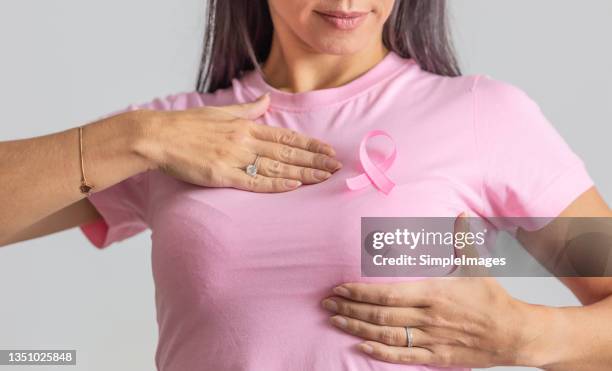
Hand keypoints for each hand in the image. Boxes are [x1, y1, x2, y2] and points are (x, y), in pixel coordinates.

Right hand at [135, 93, 341, 191]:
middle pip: (287, 152)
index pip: (285, 136)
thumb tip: (267, 100)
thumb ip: (248, 109)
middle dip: (314, 160)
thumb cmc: (188, 125)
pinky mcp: (222, 175)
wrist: (158, 136)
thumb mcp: (221, 111)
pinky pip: (253, 181)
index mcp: (246, 126)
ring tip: (323, 177)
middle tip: (336, 167)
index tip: (328, 150)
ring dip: (302, 173)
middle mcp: (244, 141)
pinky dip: (275, 184)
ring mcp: (234, 158)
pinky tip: (293, 186)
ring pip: (276, 167)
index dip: (309, 144)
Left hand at [321, 214, 534, 367]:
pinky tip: (361, 346)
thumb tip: (460, 212)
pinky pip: (404, 356)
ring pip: (387, 336)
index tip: (340, 288)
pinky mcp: (437, 356)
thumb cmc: (492, 299)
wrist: (515, 333)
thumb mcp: (477, 266)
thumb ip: (463, 239)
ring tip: (335, 321)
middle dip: (350, 309)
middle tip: (326, 303)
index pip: (388, 293)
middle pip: (381, 314)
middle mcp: (429, 316)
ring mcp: (432, 338)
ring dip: (358, 328)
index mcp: (434, 292)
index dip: (361, 292)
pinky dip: (381, 353)